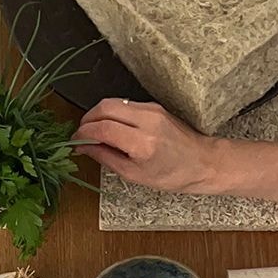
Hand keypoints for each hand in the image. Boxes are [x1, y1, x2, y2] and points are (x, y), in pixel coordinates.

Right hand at [73, 98, 219, 192]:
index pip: (103, 129)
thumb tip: (85, 148)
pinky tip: (109, 128)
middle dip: (87, 119)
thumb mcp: (134, 175)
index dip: (84, 134)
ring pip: (113, 102)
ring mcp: (151, 110)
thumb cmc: (172, 175)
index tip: (74, 141)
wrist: (202, 162)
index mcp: (142, 143)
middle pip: (105, 108)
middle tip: (81, 134)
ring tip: (93, 132)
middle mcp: (147, 120)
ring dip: (98, 115)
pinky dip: (111, 114)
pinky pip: (125, 104)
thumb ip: (107, 158)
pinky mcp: (154, 106)